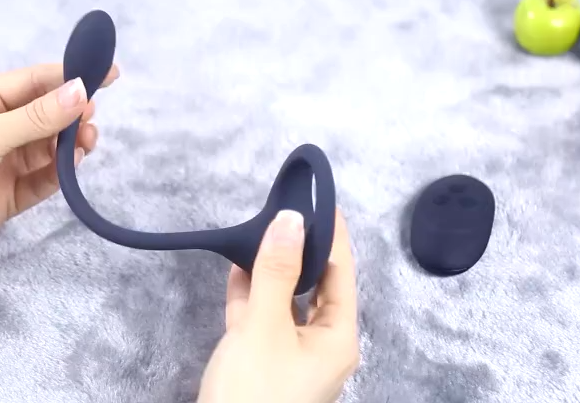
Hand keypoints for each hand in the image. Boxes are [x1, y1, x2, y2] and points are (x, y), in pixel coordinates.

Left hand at [0, 63, 118, 264]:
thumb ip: (39, 116)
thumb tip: (82, 91)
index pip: (37, 82)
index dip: (73, 76)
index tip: (109, 74)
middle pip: (48, 116)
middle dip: (74, 115)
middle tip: (90, 120)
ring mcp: (4, 163)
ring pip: (50, 149)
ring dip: (71, 145)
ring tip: (86, 144)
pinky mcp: (9, 195)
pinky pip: (43, 181)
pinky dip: (60, 174)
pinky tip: (70, 167)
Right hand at [198, 209, 359, 402]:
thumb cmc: (254, 391)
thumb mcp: (264, 328)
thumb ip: (276, 272)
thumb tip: (292, 218)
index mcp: (338, 336)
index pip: (342, 271)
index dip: (331, 232)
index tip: (317, 195)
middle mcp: (322, 344)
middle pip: (316, 285)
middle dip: (299, 248)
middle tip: (281, 207)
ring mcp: (292, 355)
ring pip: (286, 301)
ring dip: (271, 269)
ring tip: (258, 228)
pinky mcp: (264, 364)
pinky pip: (263, 320)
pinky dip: (251, 295)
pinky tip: (237, 267)